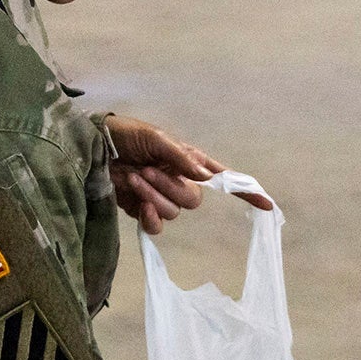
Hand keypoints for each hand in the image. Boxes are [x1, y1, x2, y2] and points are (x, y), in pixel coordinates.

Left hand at [104, 115, 241, 234]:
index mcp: (188, 161)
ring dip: (153, 196)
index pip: (223, 178)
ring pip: (173, 212)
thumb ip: (182, 158)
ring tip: (135, 178)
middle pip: (193, 200)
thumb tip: (208, 177)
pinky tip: (139, 205)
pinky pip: (157, 225)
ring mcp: (161, 197)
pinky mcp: (141, 210)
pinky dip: (150, 217)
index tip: (267, 204)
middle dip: (170, 187)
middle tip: (147, 170)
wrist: (92, 148)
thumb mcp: (155, 138)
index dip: (244, 191)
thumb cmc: (125, 134)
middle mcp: (179, 180)